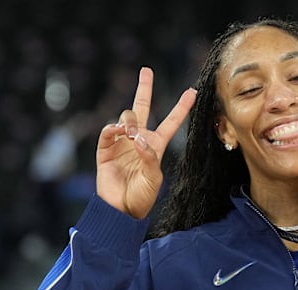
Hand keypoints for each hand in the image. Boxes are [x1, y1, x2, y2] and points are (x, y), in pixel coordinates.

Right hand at [96, 67, 196, 218]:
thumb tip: (137, 139)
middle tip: (146, 70)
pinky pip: (108, 131)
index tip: (191, 91)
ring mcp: (122, 143)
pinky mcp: (106, 149)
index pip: (171, 122)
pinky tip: (118, 132)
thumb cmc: (142, 197)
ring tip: (131, 133)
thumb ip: (149, 157)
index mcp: (156, 146)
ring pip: (127, 118)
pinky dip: (113, 129)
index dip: (181, 107)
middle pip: (143, 108)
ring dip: (130, 121)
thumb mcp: (154, 178)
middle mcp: (139, 140)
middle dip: (144, 88)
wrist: (120, 210)